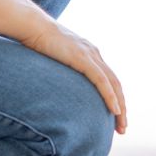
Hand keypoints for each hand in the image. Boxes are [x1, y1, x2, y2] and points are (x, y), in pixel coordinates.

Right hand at [21, 20, 127, 134]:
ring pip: (113, 85)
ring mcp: (90, 56)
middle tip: (122, 128)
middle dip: (121, 107)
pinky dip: (110, 97)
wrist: (33, 26)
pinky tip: (115, 111)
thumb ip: (60, 70)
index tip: (114, 117)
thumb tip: (55, 86)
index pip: (108, 80)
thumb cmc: (38, 42)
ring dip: (120, 107)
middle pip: (115, 84)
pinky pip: (102, 81)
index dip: (113, 98)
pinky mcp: (83, 59)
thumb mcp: (54, 59)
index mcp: (89, 54)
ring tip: (121, 126)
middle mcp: (94, 54)